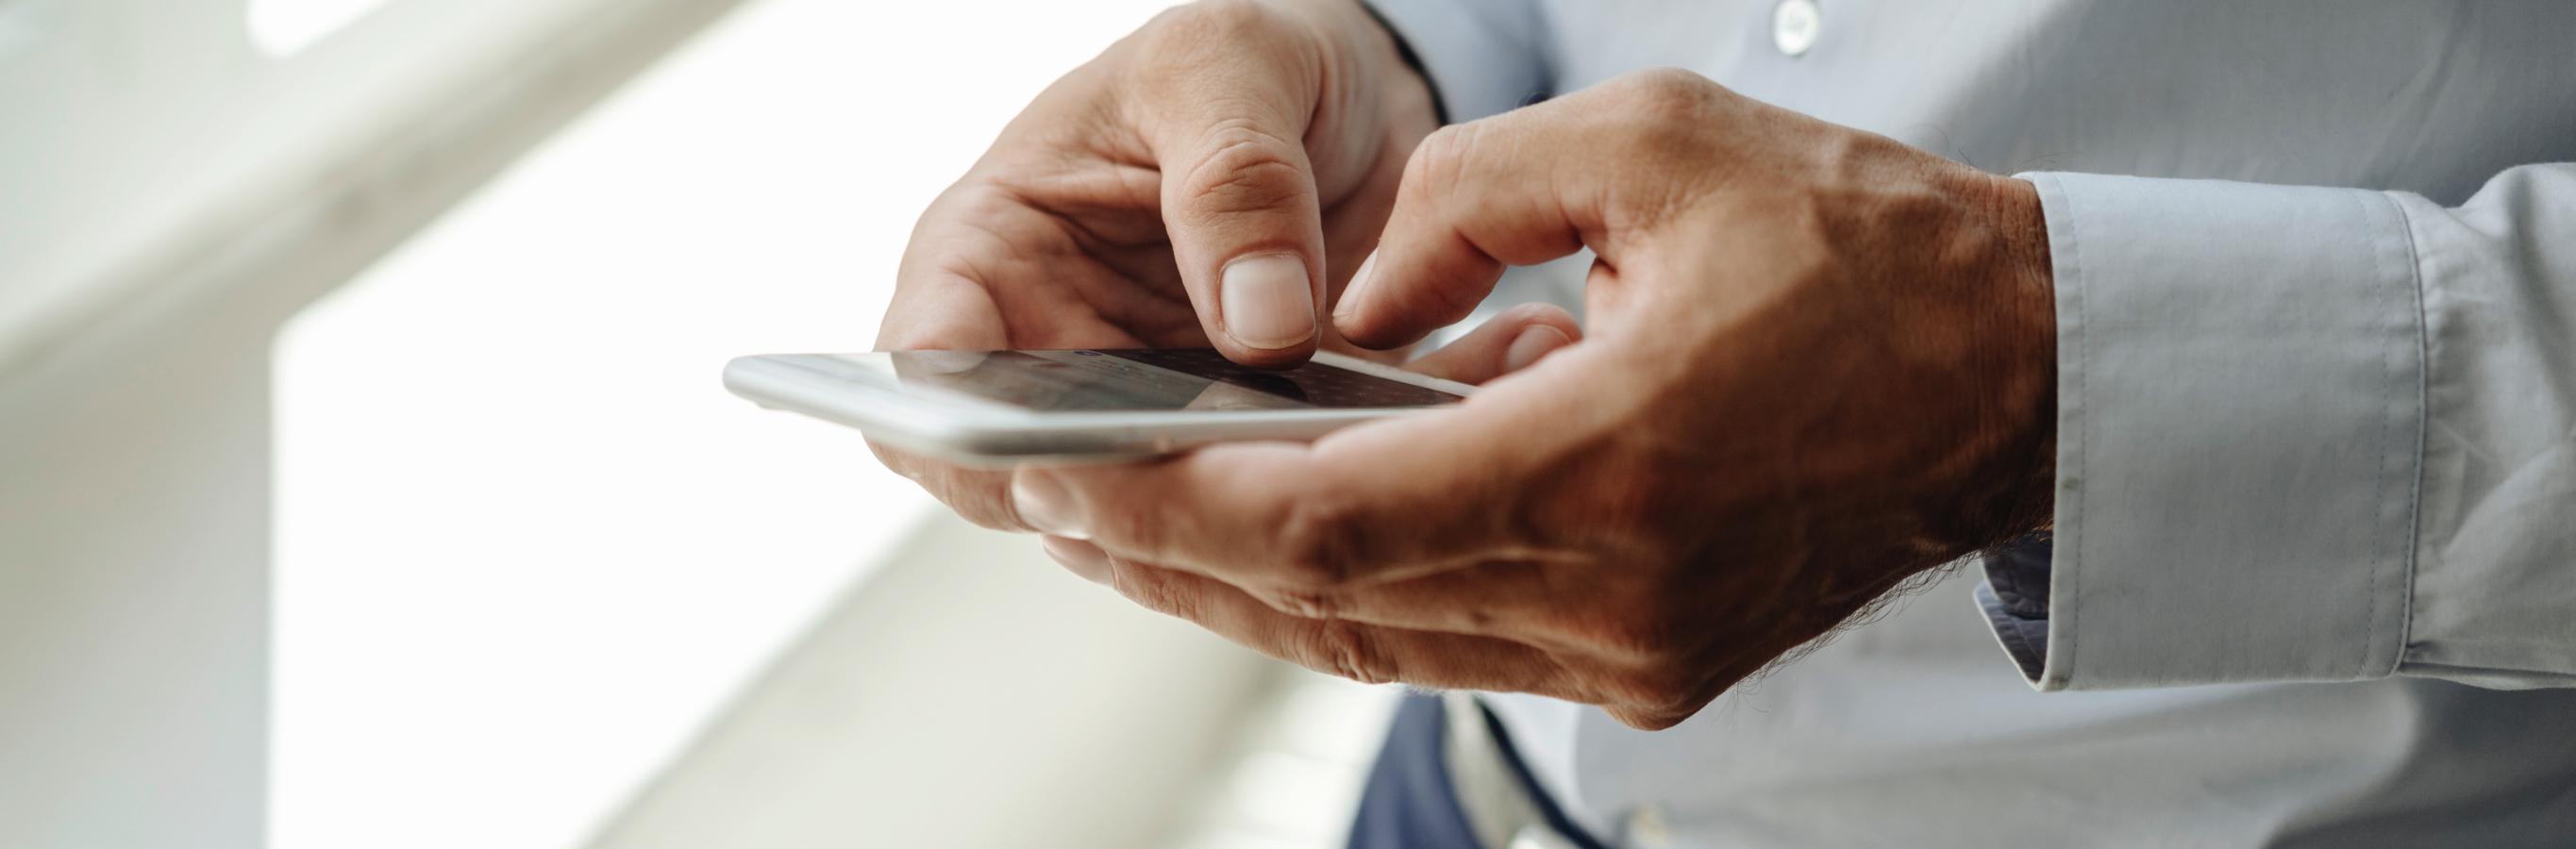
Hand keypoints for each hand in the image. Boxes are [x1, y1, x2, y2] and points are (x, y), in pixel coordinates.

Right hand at [872, 0, 1438, 529]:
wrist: (1353, 96)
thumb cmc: (1244, 60)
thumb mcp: (1230, 64)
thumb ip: (1236, 178)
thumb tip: (1258, 328)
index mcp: (991, 249)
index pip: (917, 377)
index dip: (960, 435)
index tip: (1057, 449)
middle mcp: (1048, 350)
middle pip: (1020, 480)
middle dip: (1105, 499)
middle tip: (1209, 483)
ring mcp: (1140, 411)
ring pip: (1137, 518)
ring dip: (1208, 517)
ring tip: (1297, 475)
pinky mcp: (1233, 442)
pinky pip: (1241, 511)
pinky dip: (1286, 510)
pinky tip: (1349, 474)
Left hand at [1013, 70, 2058, 729]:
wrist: (2018, 379)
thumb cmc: (1862, 251)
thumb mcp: (1654, 145)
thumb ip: (1461, 206)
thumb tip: (1335, 298)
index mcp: (1609, 468)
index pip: (1323, 524)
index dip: (1173, 506)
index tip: (1064, 477)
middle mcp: (1615, 598)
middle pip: (1326, 605)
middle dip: (1176, 552)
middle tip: (1058, 502)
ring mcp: (1636, 656)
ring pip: (1380, 639)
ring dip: (1249, 584)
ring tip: (1137, 518)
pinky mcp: (1653, 668)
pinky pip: (1456, 638)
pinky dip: (1355, 589)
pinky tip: (1282, 529)